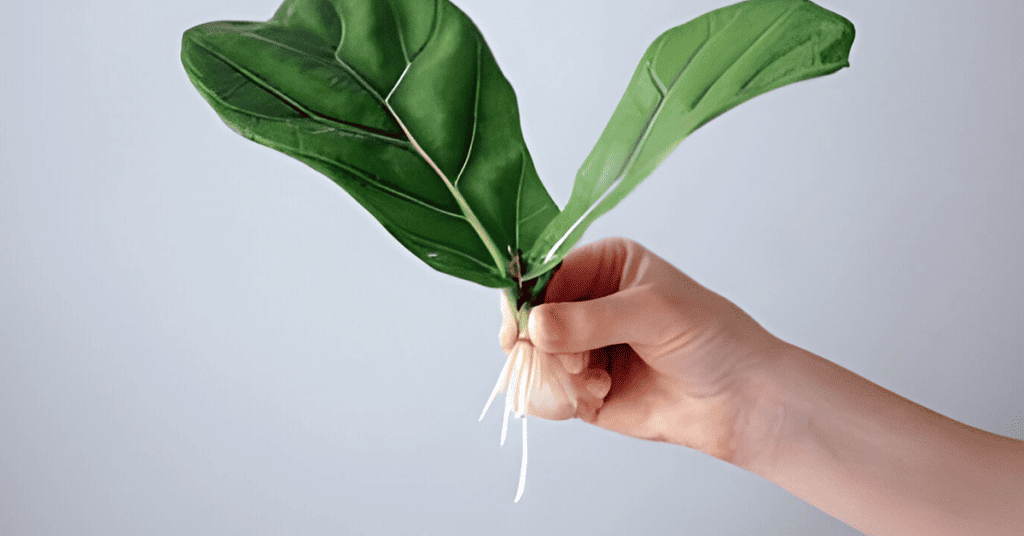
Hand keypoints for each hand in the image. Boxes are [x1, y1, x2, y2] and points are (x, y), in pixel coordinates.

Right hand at [499, 237, 779, 459]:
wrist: (739, 400)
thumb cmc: (710, 339)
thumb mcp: (652, 314)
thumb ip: (589, 320)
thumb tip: (534, 327)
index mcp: (604, 266)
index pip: (545, 272)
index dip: (526, 297)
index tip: (518, 326)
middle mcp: (587, 303)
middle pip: (531, 316)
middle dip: (538, 341)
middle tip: (562, 359)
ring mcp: (581, 347)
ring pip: (533, 357)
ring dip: (556, 371)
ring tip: (594, 379)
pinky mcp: (582, 388)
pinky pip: (547, 392)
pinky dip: (562, 397)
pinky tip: (599, 394)